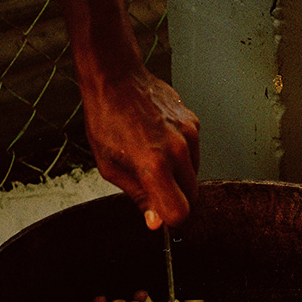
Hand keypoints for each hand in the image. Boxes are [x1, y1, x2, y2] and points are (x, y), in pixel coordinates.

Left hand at [82, 67, 199, 228]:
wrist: (116, 79)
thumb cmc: (106, 119)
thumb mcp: (110, 166)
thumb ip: (138, 196)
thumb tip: (156, 221)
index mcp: (153, 164)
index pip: (180, 212)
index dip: (170, 218)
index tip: (160, 214)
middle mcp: (177, 150)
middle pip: (192, 196)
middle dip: (175, 197)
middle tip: (152, 185)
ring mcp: (189, 135)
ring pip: (194, 174)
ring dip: (179, 175)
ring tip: (153, 156)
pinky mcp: (194, 123)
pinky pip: (194, 152)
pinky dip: (181, 155)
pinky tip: (160, 140)